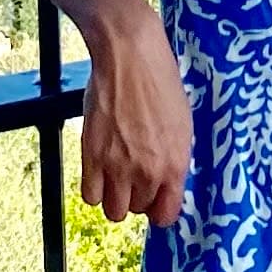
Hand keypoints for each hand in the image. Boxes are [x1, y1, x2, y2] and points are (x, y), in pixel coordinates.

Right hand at [78, 0, 195, 229]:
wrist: (130, 57)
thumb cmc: (160, 83)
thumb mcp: (182, 124)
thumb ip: (174, 159)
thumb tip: (166, 183)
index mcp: (176, 165)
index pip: (166, 215)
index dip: (159, 208)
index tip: (154, 199)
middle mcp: (148, 172)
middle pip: (138, 210)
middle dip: (137, 195)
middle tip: (133, 173)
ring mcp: (118, 167)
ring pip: (114, 211)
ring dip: (114, 197)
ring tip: (115, 174)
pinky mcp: (92, 156)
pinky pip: (90, 196)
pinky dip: (94, 188)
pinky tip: (99, 170)